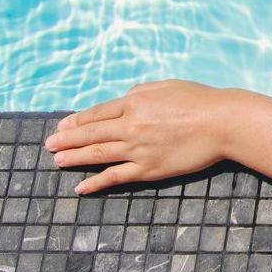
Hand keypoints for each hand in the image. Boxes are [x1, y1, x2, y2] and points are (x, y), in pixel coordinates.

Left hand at [43, 79, 237, 193]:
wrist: (222, 122)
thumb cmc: (198, 99)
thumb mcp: (165, 86)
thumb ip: (139, 92)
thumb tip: (123, 100)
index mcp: (134, 102)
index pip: (96, 113)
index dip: (76, 121)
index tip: (61, 127)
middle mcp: (131, 125)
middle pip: (91, 134)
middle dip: (66, 140)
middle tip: (49, 146)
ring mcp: (138, 149)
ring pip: (97, 154)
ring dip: (74, 158)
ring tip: (57, 161)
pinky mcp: (148, 168)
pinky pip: (115, 176)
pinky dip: (95, 182)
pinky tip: (81, 186)